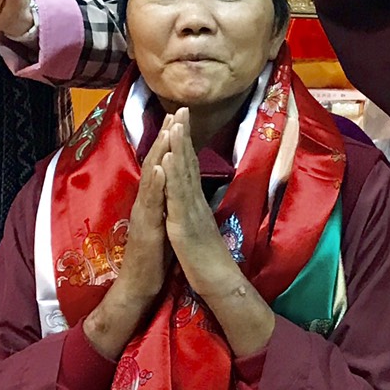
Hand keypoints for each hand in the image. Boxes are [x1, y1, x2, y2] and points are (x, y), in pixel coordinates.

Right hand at [112, 128, 171, 308]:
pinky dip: (156, 183)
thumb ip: (165, 201)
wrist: (139, 284)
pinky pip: (151, 202)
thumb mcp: (163, 220)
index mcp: (152, 199)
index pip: (161, 164)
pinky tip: (161, 168)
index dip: (170, 141)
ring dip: (160, 152)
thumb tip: (173, 183)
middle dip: (166, 136)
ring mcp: (144, 213)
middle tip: (175, 112)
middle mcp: (146, 200)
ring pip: (151, 177)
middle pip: (155, 162)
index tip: (179, 118)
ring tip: (169, 129)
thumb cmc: (154, 254)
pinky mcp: (146, 228)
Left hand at [161, 111, 241, 303]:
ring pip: (184, 173)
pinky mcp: (184, 223)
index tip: (182, 119)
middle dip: (183, 133)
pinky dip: (174, 174)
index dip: (185, 142)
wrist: (219, 282)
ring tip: (175, 122)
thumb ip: (195, 211)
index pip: (189, 166)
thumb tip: (193, 198)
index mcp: (195, 202)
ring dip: (179, 146)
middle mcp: (194, 200)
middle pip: (188, 162)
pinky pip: (178, 195)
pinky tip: (169, 157)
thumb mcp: (198, 229)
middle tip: (181, 107)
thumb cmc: (208, 260)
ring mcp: (190, 210)